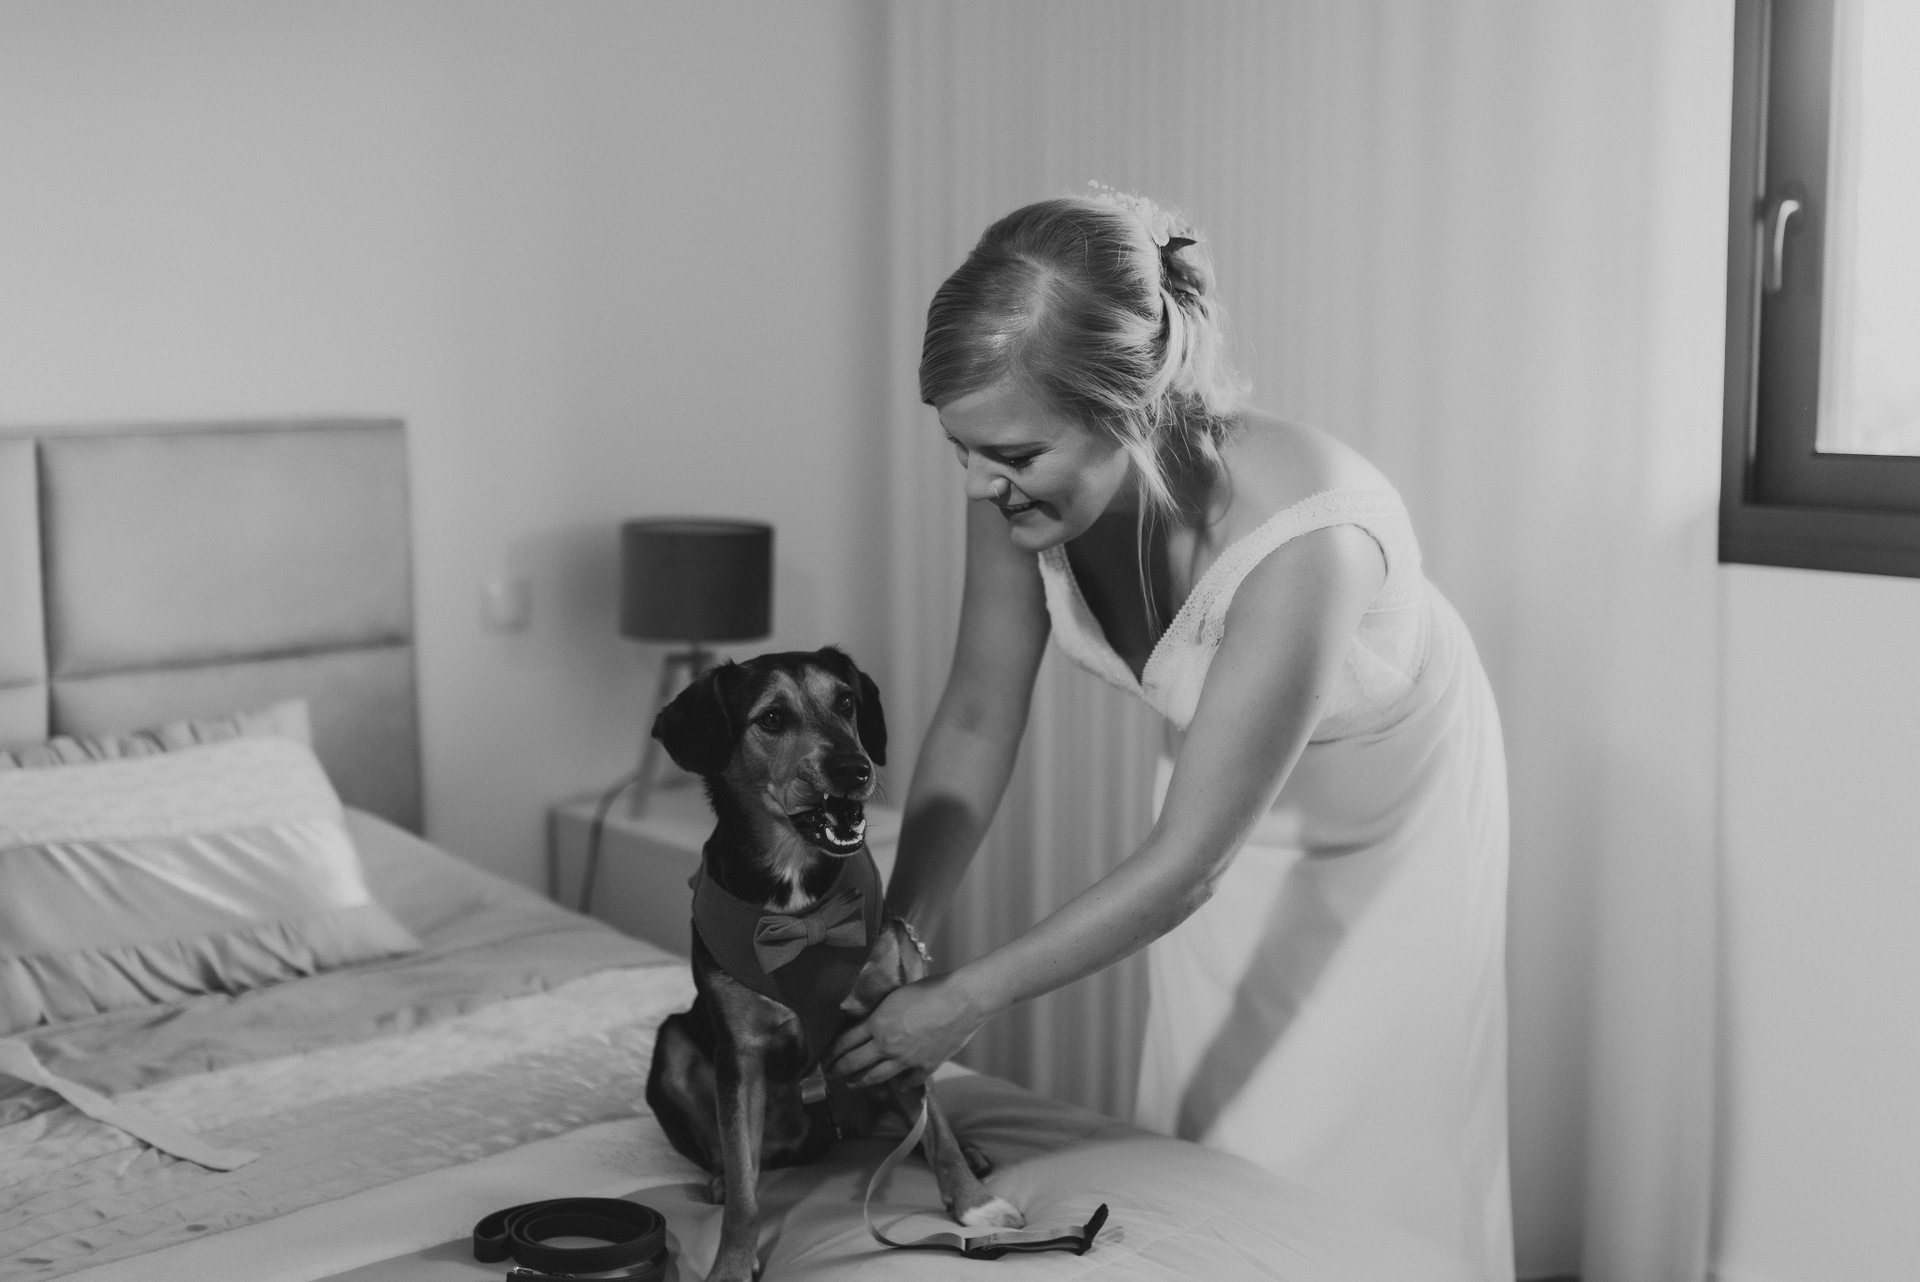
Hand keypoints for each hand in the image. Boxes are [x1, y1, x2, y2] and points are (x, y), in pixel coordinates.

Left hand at [826, 973, 988, 1087]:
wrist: (962, 1001)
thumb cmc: (930, 990)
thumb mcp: (895, 997)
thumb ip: (880, 1015)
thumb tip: (870, 1024)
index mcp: (877, 1025)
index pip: (845, 1043)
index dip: (831, 1053)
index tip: (823, 1059)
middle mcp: (887, 1046)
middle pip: (855, 1063)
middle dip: (839, 1070)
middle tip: (830, 1074)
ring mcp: (906, 1060)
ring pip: (876, 1077)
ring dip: (861, 1081)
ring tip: (854, 1083)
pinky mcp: (926, 1067)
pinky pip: (908, 1081)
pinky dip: (900, 1084)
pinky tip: (897, 1085)